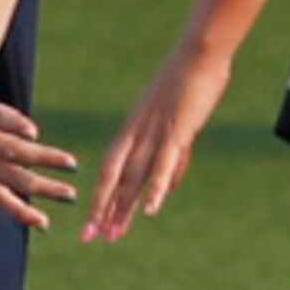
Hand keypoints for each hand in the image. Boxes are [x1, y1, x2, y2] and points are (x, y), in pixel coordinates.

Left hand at [86, 39, 233, 241]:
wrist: (199, 51)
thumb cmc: (191, 81)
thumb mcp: (177, 123)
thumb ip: (172, 157)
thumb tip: (167, 188)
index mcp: (134, 128)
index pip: (110, 169)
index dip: (101, 197)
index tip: (92, 223)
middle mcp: (137, 133)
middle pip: (116, 177)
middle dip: (104, 209)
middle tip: (90, 238)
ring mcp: (155, 132)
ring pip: (134, 176)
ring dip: (123, 206)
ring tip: (113, 234)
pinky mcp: (176, 130)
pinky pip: (163, 164)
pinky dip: (155, 188)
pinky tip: (150, 210)